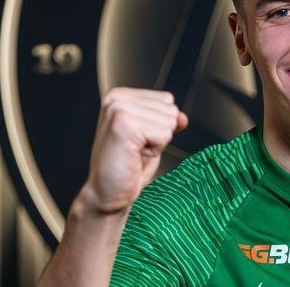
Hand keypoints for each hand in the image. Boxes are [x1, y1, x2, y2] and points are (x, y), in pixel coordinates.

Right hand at [80, 87, 187, 214]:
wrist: (107, 194)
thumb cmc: (127, 168)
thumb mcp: (153, 137)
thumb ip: (167, 120)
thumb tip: (182, 117)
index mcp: (120, 96)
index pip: (167, 99)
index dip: (159, 125)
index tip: (138, 140)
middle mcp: (117, 98)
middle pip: (170, 108)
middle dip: (160, 133)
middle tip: (135, 149)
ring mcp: (119, 109)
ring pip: (169, 121)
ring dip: (157, 143)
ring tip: (134, 152)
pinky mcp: (124, 124)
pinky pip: (165, 134)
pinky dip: (155, 150)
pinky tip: (134, 156)